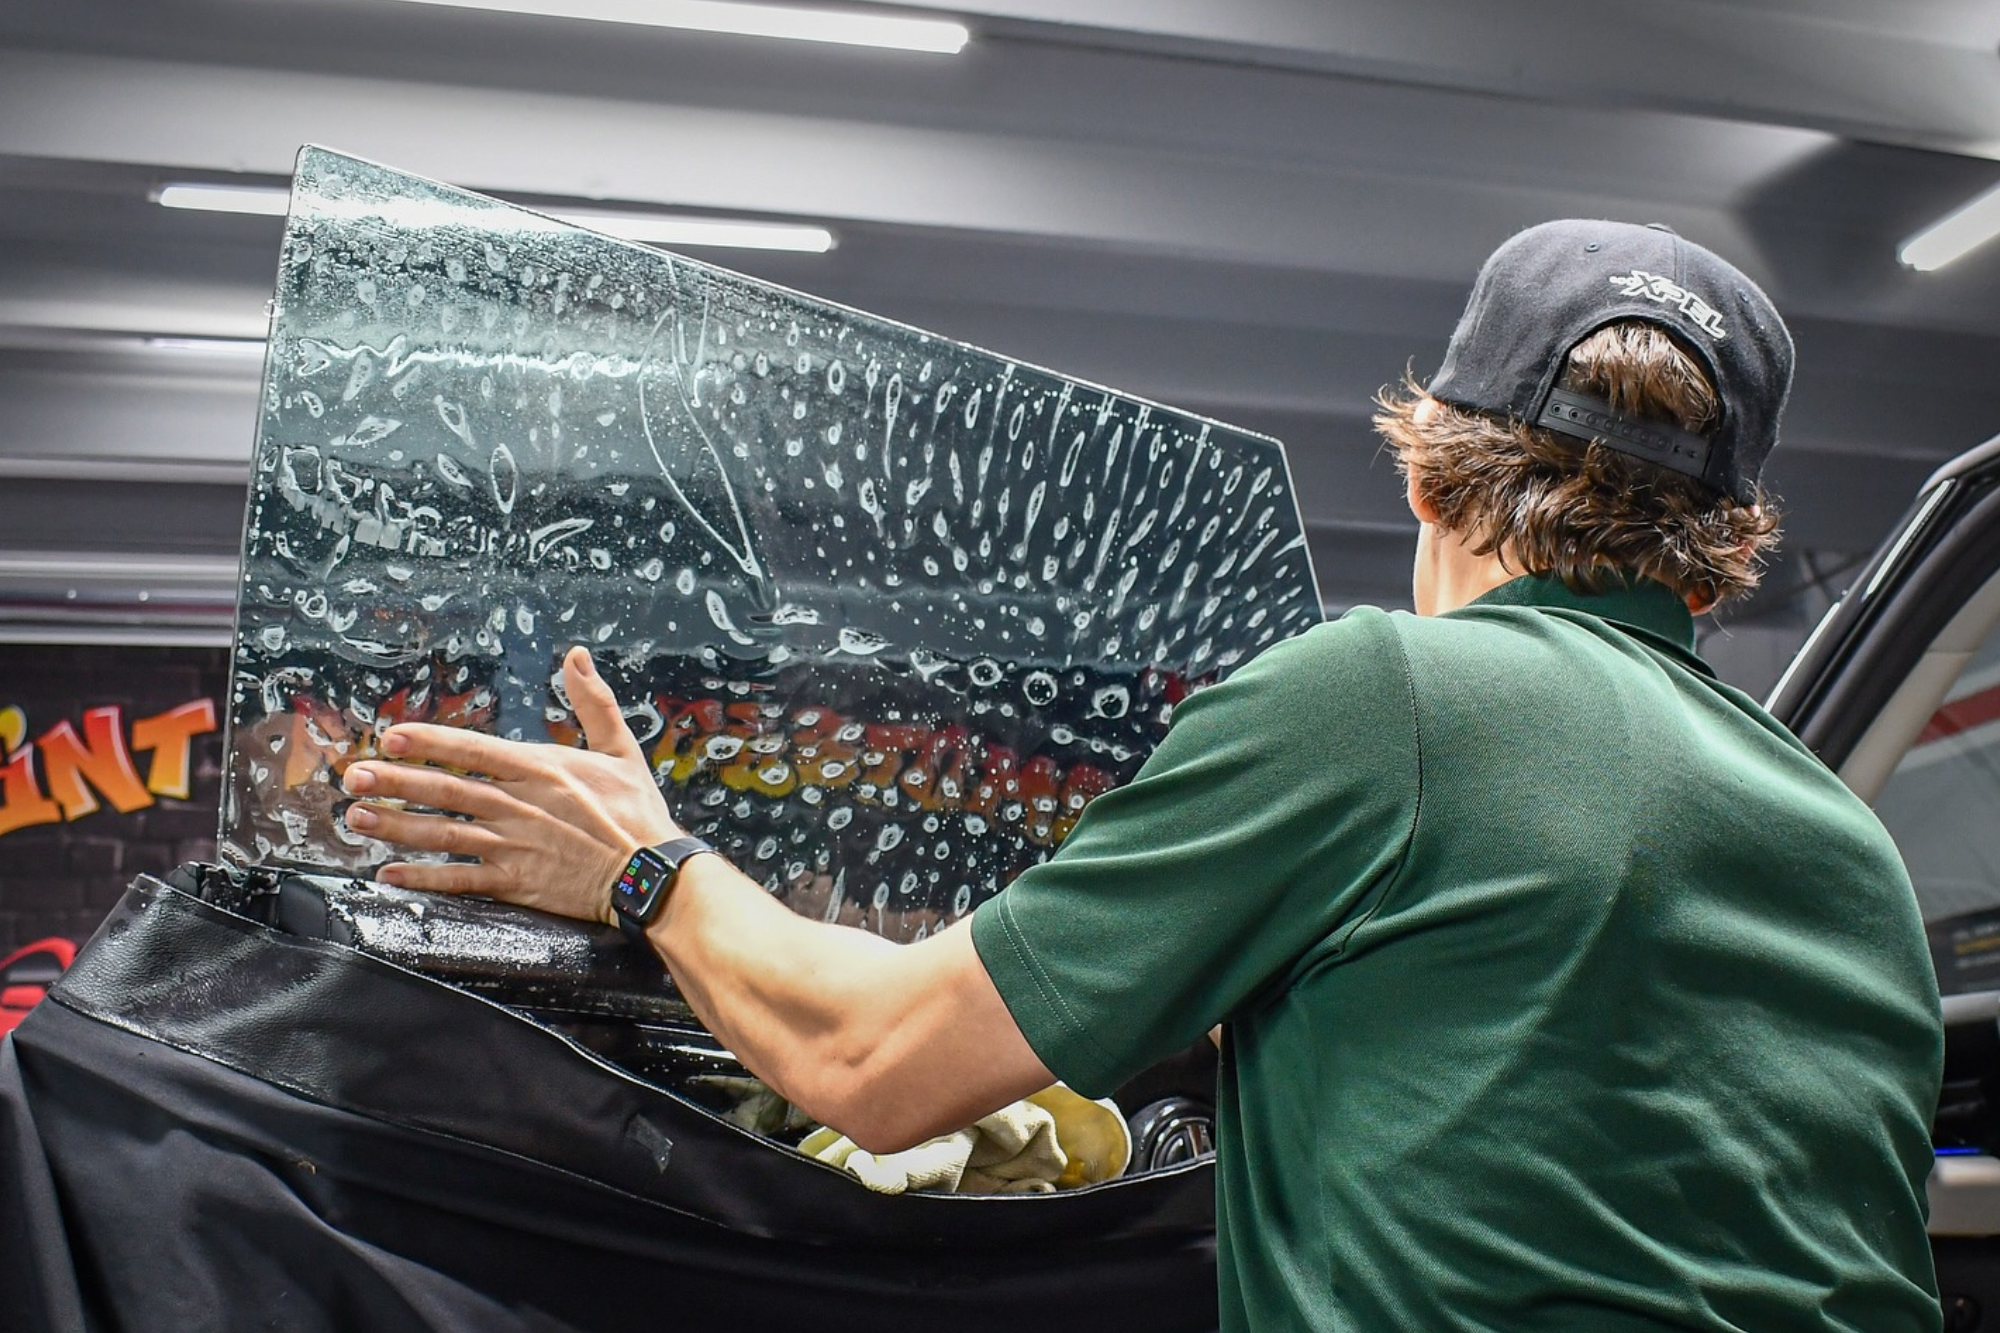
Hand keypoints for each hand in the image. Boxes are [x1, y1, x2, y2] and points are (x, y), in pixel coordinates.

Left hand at [341, 646, 681, 922]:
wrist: (652, 873)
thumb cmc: (637, 812)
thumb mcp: (620, 748)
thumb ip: (593, 701)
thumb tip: (576, 655)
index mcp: (540, 768)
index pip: (472, 749)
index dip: (428, 743)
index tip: (390, 736)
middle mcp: (519, 804)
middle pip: (446, 790)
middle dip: (396, 782)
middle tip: (354, 776)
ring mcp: (514, 845)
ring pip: (443, 833)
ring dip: (397, 826)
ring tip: (358, 817)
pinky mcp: (516, 882)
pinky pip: (460, 880)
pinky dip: (423, 878)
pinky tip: (390, 874)